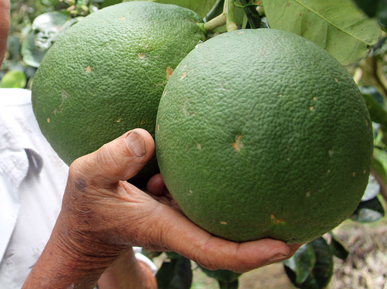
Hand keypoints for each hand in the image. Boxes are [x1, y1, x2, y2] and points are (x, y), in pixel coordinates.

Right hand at [24, 129, 298, 287]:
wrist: (82, 225)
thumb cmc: (84, 205)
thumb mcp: (86, 176)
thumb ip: (112, 158)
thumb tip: (146, 136)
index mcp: (164, 228)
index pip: (217, 250)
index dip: (254, 251)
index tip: (288, 241)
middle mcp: (179, 227)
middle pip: (232, 239)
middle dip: (267, 233)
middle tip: (304, 211)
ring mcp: (178, 219)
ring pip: (220, 218)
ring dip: (243, 205)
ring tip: (273, 178)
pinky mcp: (174, 207)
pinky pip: (205, 201)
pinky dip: (219, 188)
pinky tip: (221, 158)